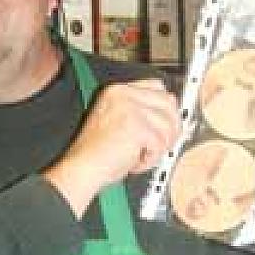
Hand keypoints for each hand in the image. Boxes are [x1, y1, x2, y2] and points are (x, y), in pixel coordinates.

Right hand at [44, 79, 180, 217]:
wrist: (82, 167)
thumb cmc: (96, 153)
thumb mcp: (117, 121)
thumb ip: (140, 112)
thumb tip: (170, 114)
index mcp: (117, 90)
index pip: (157, 86)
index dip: (166, 107)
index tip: (168, 123)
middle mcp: (124, 94)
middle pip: (168, 103)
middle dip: (171, 127)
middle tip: (161, 145)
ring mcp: (130, 108)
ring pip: (168, 126)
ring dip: (160, 147)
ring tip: (142, 156)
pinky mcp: (137, 126)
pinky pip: (160, 143)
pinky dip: (152, 158)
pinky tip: (136, 162)